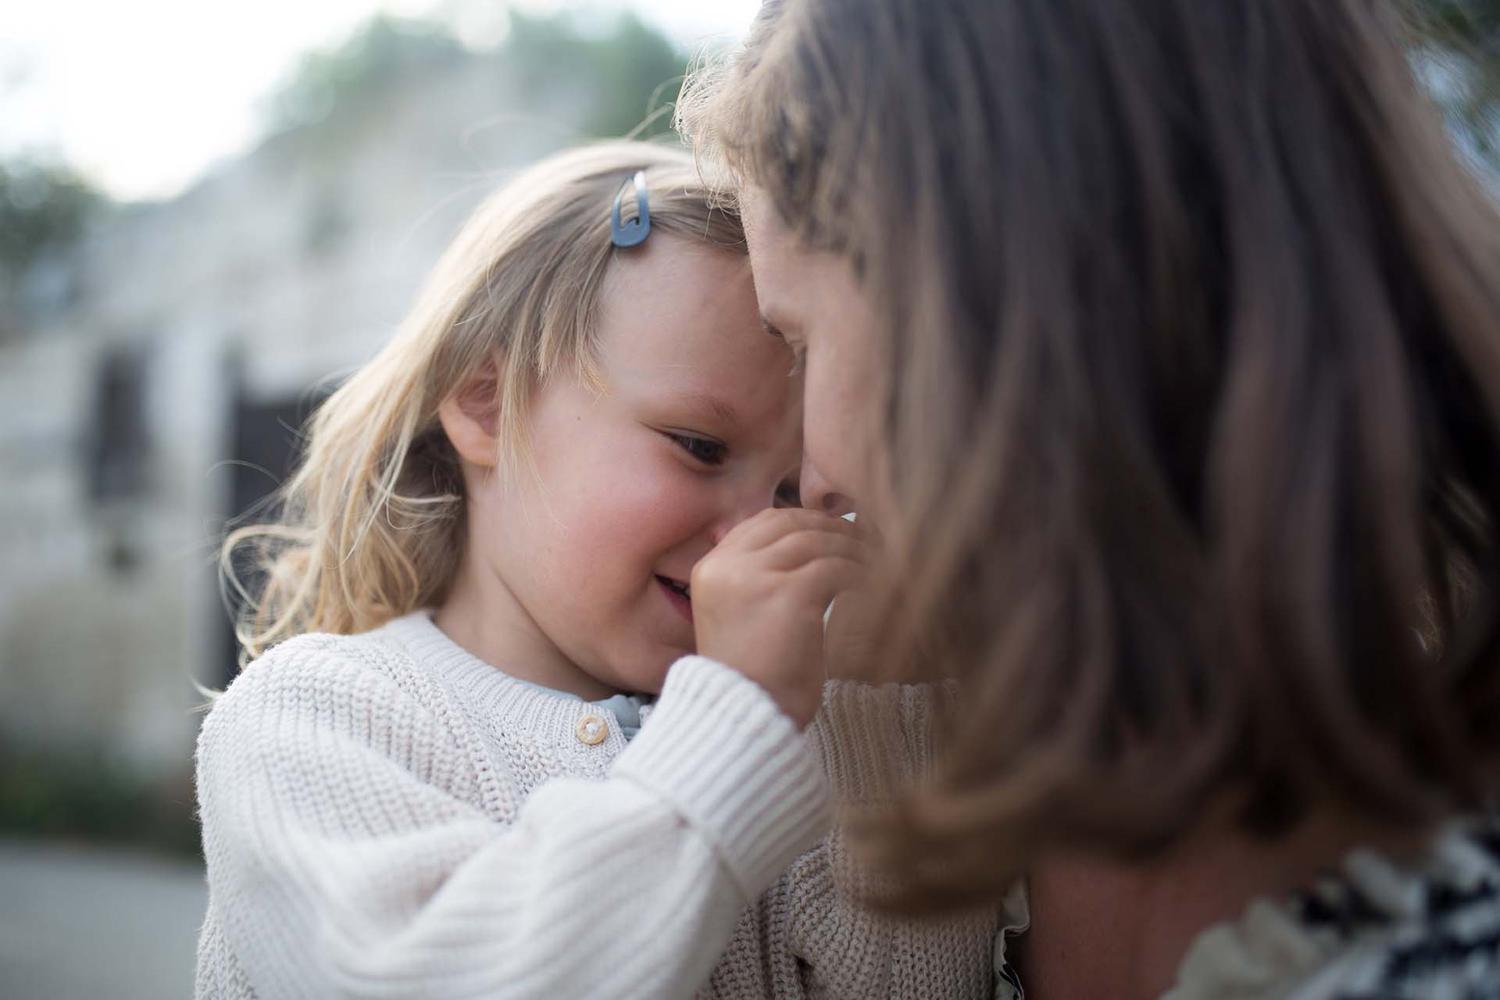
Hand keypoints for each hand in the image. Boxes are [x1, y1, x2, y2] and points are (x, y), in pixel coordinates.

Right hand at [691, 508, 868, 727]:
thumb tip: (809, 546)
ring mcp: (754, 577)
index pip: (763, 523)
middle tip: (863, 539)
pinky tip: (872, 585)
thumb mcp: (741, 618)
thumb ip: (759, 580)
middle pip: (789, 523)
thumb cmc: (752, 678)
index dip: (804, 521)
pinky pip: (834, 568)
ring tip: (874, 561)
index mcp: (710, 569)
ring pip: (815, 541)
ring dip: (851, 549)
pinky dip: (859, 573)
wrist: (746, 720)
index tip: (834, 533)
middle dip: (830, 527)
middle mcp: (726, 566)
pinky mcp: (788, 594)